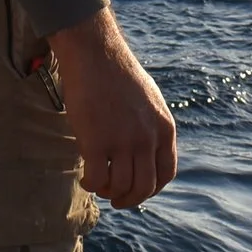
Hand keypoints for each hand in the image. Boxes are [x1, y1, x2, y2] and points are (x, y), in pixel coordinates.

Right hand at [49, 7, 176, 208]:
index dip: (152, 189)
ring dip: (109, 192)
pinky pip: (97, 179)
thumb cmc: (117, 74)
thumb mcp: (149, 101)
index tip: (137, 191)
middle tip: (116, 199)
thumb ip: (151, 127)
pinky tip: (85, 178)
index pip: (166, 173)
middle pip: (144, 186)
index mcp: (164, 127)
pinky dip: (91, 185)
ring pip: (121, 186)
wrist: (95, 52)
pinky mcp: (96, 141)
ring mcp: (122, 140)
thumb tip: (145, 154)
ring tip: (98, 185)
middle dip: (130, 199)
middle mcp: (147, 137)